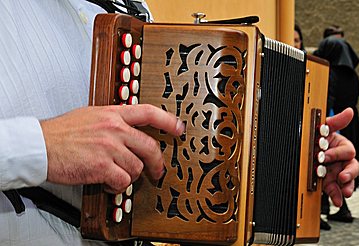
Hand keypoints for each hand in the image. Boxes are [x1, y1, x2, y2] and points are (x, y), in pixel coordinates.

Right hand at [40, 104, 184, 193]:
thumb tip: (129, 130)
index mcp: (113, 114)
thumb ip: (112, 121)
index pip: (149, 112)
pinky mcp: (102, 166)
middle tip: (157, 171)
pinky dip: (117, 187)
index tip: (179, 128)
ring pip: (137, 167)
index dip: (168, 120)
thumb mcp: (91, 116)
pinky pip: (122, 181)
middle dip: (157, 163)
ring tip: (115, 175)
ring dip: (129, 176)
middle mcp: (114, 129)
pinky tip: (107, 183)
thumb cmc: (62, 132)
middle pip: (150, 146)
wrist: (40, 145)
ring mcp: (109, 147)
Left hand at [323, 108, 358, 206]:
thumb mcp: (324, 128)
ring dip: (346, 187)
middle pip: (352, 168)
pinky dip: (336, 196)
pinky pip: (335, 190)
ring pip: (346, 181)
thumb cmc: (317, 138)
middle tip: (341, 176)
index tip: (325, 155)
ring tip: (344, 192)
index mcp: (341, 147)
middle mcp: (340, 161)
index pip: (347, 151)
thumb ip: (336, 122)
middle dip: (348, 173)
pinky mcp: (328, 182)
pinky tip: (336, 200)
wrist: (304, 150)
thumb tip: (349, 111)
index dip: (337, 153)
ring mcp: (335, 172)